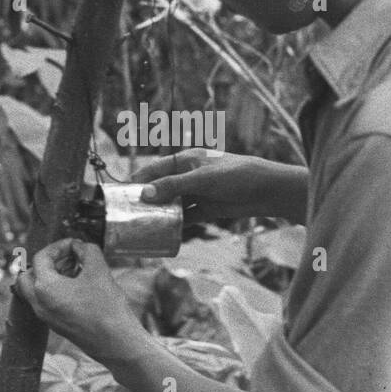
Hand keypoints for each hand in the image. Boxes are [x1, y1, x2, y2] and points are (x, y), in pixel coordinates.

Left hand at [14, 239, 142, 360]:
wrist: (115, 343)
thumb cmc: (107, 307)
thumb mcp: (99, 270)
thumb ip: (87, 250)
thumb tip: (79, 246)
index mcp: (45, 288)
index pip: (41, 257)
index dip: (58, 246)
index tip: (75, 244)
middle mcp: (39, 303)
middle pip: (28, 275)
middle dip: (46, 262)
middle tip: (68, 258)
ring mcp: (45, 317)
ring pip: (34, 290)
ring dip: (49, 276)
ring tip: (74, 271)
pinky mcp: (55, 325)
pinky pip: (44, 302)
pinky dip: (53, 290)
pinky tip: (77, 287)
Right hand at [133, 149, 307, 223]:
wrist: (267, 190)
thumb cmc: (236, 175)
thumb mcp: (202, 179)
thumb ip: (174, 186)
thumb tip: (145, 195)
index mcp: (187, 158)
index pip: (156, 168)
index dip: (139, 179)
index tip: (123, 193)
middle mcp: (190, 175)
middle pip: (162, 187)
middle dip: (148, 199)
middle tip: (129, 213)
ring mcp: (198, 193)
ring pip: (173, 204)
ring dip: (161, 214)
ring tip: (143, 225)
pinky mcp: (207, 209)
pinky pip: (186, 217)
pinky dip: (176, 224)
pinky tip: (165, 233)